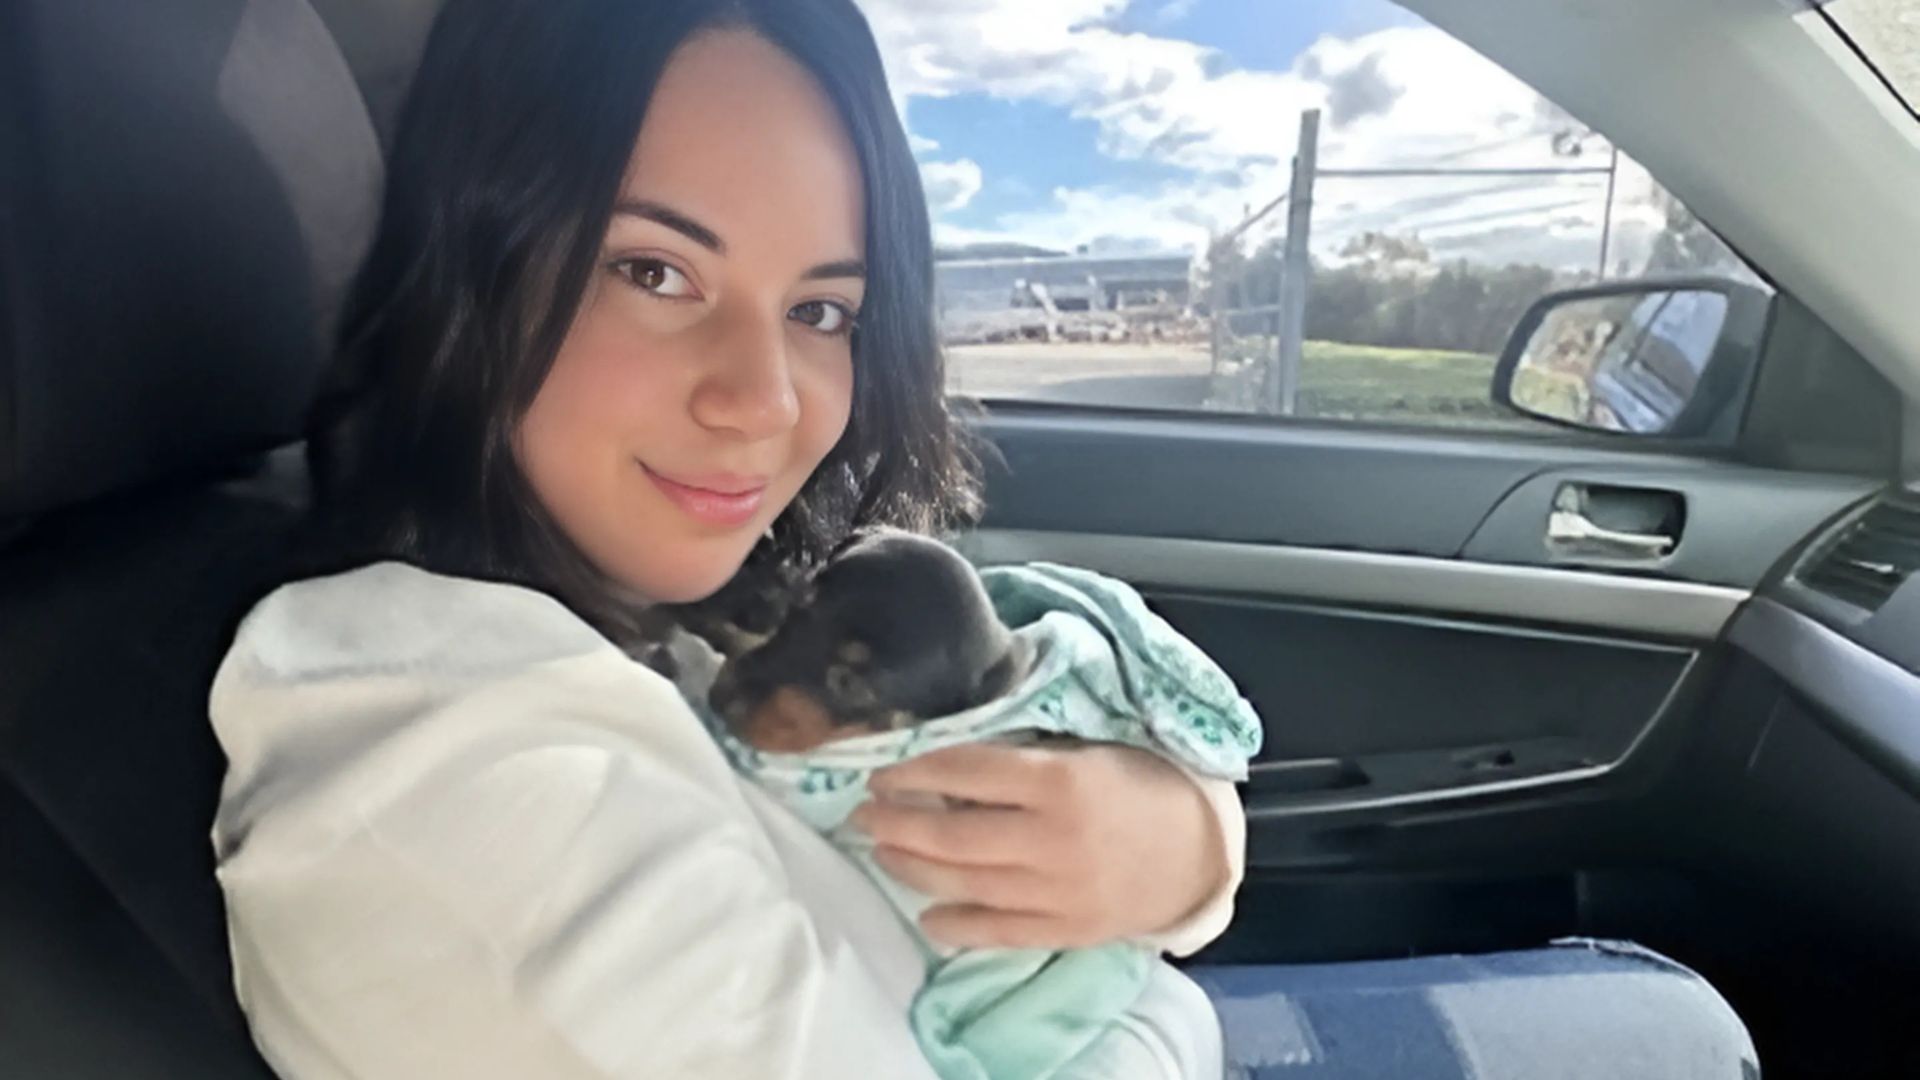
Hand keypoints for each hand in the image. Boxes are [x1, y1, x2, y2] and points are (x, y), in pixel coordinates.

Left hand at [849, 742, 1226, 950]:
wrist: (1199, 848)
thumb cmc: (1139, 781)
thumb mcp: (1087, 745)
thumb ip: (1025, 748)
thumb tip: (947, 742)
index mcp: (1060, 779)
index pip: (965, 772)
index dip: (913, 772)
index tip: (881, 771)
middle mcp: (1053, 839)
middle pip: (952, 835)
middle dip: (897, 823)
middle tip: (864, 812)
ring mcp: (1059, 891)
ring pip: (965, 885)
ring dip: (912, 867)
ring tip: (883, 850)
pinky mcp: (1066, 930)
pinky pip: (998, 932)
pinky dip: (955, 924)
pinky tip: (926, 913)